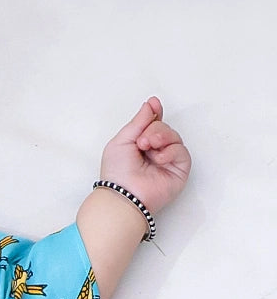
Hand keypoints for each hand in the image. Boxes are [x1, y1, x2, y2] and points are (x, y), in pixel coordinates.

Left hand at [98, 97, 190, 213]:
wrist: (123, 194)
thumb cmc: (117, 174)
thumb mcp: (122, 139)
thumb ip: (138, 121)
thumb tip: (151, 104)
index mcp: (140, 145)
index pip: (153, 124)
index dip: (155, 114)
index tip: (154, 104)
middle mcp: (154, 152)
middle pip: (164, 128)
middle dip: (154, 129)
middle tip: (142, 141)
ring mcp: (167, 161)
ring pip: (174, 136)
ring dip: (161, 137)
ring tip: (148, 147)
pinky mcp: (178, 170)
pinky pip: (181, 151)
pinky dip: (170, 151)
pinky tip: (158, 158)